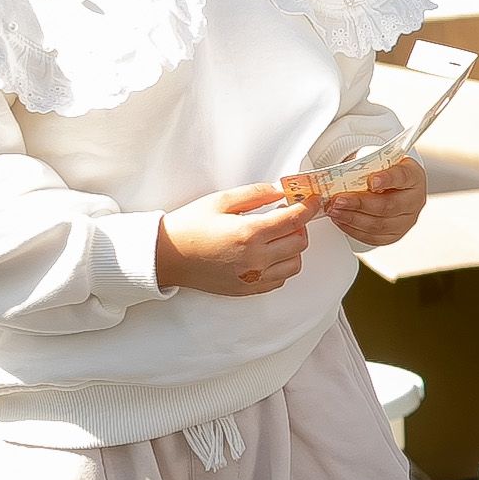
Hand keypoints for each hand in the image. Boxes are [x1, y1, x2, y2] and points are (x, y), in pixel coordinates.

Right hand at [157, 183, 312, 295]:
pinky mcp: (248, 289)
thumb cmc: (189, 227)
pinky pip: (280, 279)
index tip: (311, 200)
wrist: (167, 256)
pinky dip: (282, 265)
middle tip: (286, 214)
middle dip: (298, 225)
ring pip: (295, 263)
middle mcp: (256, 259)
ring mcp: (253, 277)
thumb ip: (255, 194)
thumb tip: (280, 190)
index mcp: (249, 233)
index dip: (308, 206)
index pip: (295, 219)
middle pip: (300, 241)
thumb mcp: (221, 201)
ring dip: (292, 247)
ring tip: (276, 235)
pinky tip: (268, 253)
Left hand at [301, 155, 425, 249]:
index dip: (387, 179)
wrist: (385, 185)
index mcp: (413, 176)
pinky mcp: (393, 235)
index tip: (371, 181)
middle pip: (389, 206)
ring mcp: (406, 221)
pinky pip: (373, 237)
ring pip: (379, 225)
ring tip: (334, 210)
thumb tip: (341, 174)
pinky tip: (341, 220)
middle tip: (339, 200)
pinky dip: (353, 230)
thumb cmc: (381, 170)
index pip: (402, 177)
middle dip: (359, 203)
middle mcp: (413, 200)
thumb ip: (366, 166)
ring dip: (352, 218)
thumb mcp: (376, 160)